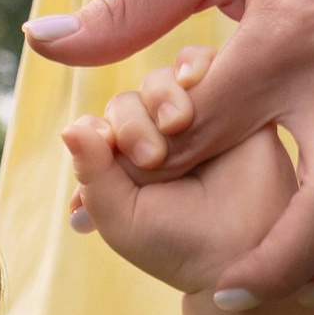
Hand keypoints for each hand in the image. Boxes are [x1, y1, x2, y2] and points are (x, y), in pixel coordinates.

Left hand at [62, 53, 303, 299]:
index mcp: (122, 169)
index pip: (97, 130)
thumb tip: (69, 127)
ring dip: (161, 98)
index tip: (116, 159)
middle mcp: (154, 141)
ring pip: (160, 82)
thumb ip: (92, 175)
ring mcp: (192, 121)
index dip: (100, 137)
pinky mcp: (230, 101)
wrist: (245, 250)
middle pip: (126, 103)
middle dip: (131, 124)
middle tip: (152, 157)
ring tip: (179, 128)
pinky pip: (202, 64)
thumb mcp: (121, 219)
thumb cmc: (178, 246)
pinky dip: (193, 64)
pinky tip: (195, 81)